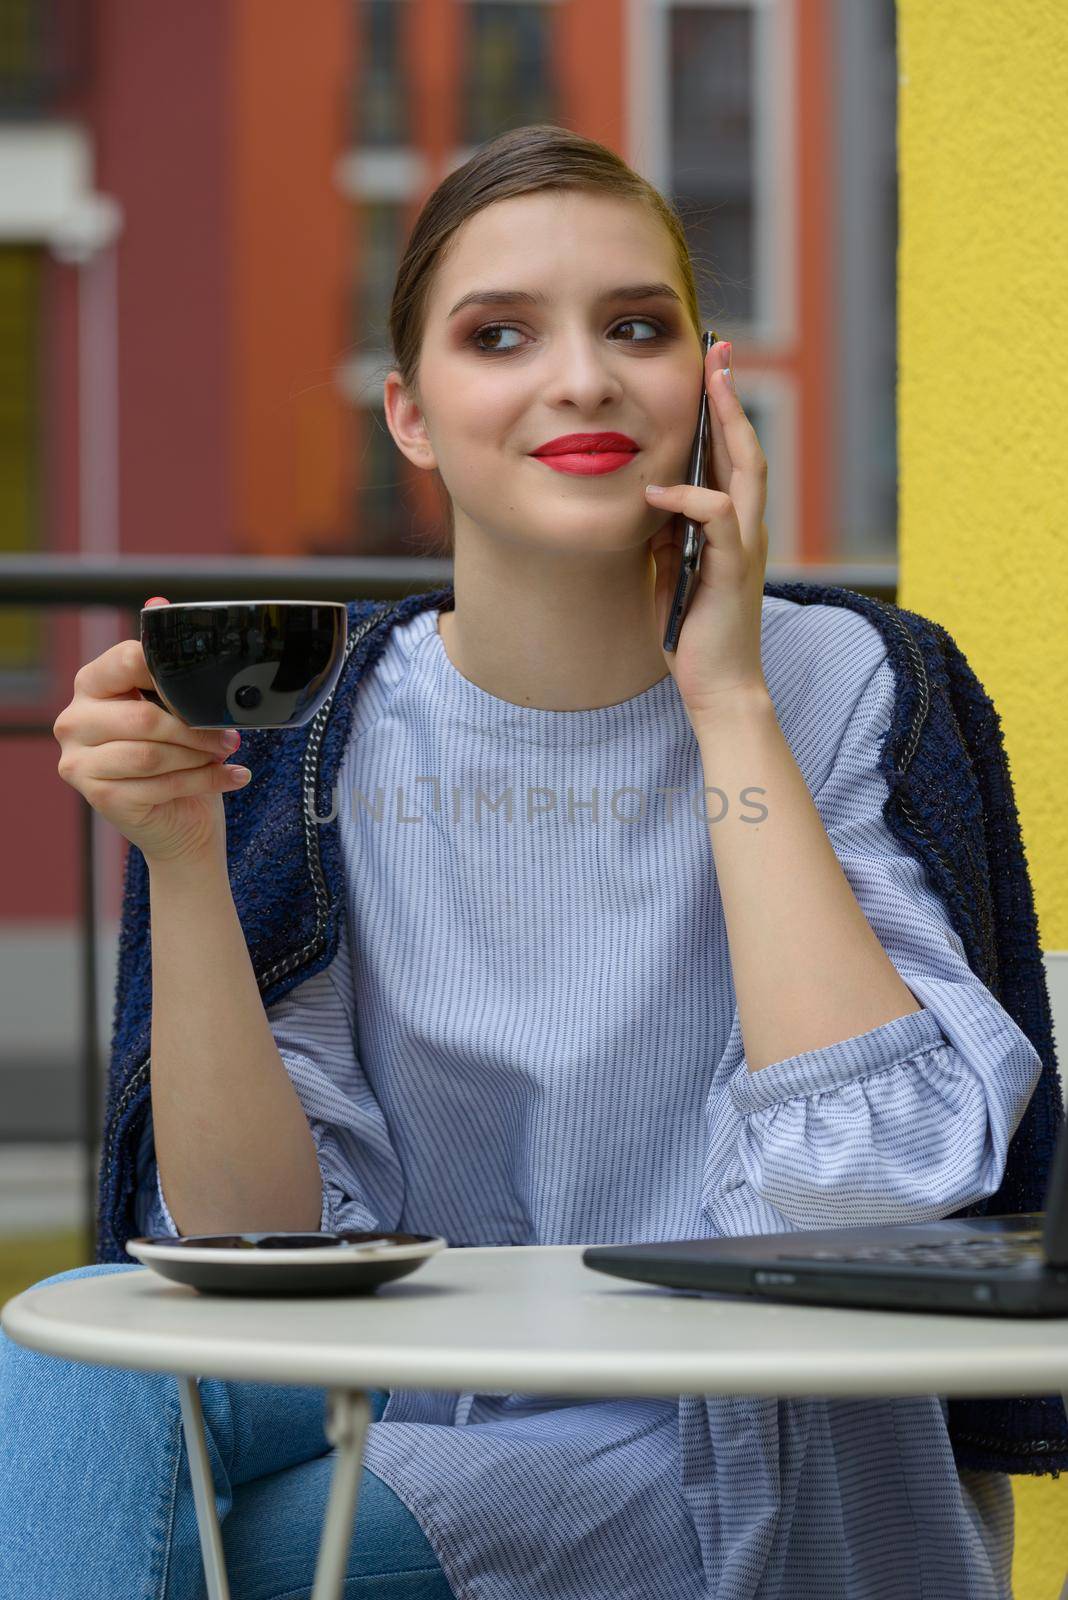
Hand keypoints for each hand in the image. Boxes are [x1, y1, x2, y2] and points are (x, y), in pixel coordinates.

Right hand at [52, 596, 249, 867]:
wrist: (181, 819)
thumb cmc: (179, 754)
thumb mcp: (178, 704)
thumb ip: (167, 661)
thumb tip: (158, 602)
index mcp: (91, 685)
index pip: (126, 660)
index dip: (171, 673)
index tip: (205, 689)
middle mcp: (74, 721)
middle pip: (144, 717)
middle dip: (195, 728)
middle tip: (229, 735)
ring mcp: (79, 762)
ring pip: (152, 753)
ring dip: (200, 755)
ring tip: (226, 753)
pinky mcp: (98, 797)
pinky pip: (159, 783)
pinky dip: (205, 780)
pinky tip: (231, 776)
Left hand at [646, 343, 769, 724]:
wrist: (716, 686)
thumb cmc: (692, 631)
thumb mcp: (670, 568)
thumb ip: (666, 530)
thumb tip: (648, 496)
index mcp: (732, 526)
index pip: (732, 455)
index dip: (723, 410)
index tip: (711, 366)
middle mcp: (748, 528)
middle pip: (747, 446)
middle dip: (732, 396)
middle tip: (720, 351)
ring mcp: (745, 546)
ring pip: (746, 470)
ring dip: (728, 423)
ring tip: (710, 384)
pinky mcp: (733, 568)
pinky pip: (717, 518)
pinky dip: (687, 499)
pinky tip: (657, 493)